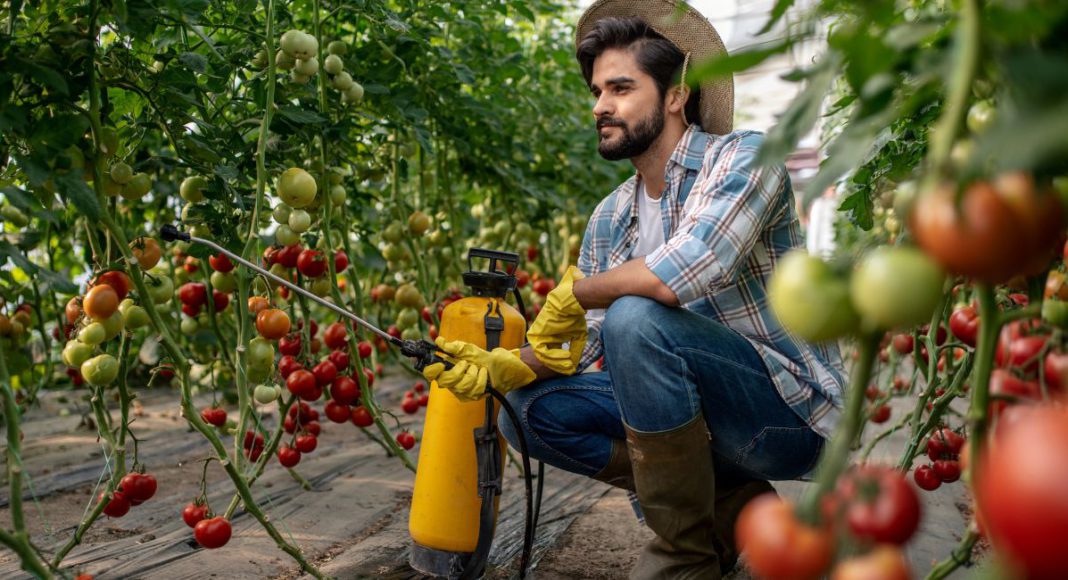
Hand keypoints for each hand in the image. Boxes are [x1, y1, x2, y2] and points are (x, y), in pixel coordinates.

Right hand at [422, 337, 536, 400]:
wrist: (508, 369)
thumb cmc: (489, 360)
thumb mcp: (472, 350)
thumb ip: (455, 348)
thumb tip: (439, 340)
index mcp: (448, 369)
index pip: (431, 374)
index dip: (431, 370)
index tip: (439, 363)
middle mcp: (453, 382)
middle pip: (444, 381)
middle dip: (456, 371)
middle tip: (466, 363)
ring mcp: (463, 391)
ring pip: (460, 386)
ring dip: (472, 374)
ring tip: (479, 368)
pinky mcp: (474, 396)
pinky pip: (474, 390)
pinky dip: (481, 379)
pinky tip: (485, 375)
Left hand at [527, 266, 587, 374]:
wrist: (569, 303)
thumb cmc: (574, 318)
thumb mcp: (577, 337)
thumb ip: (575, 351)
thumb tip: (574, 366)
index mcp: (551, 340)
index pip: (552, 358)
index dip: (562, 365)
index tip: (571, 368)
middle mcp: (543, 339)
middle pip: (547, 360)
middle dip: (559, 366)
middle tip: (569, 369)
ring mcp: (537, 337)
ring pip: (543, 357)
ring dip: (557, 362)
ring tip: (568, 364)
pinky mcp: (534, 335)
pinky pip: (541, 351)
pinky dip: (553, 356)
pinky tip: (565, 356)